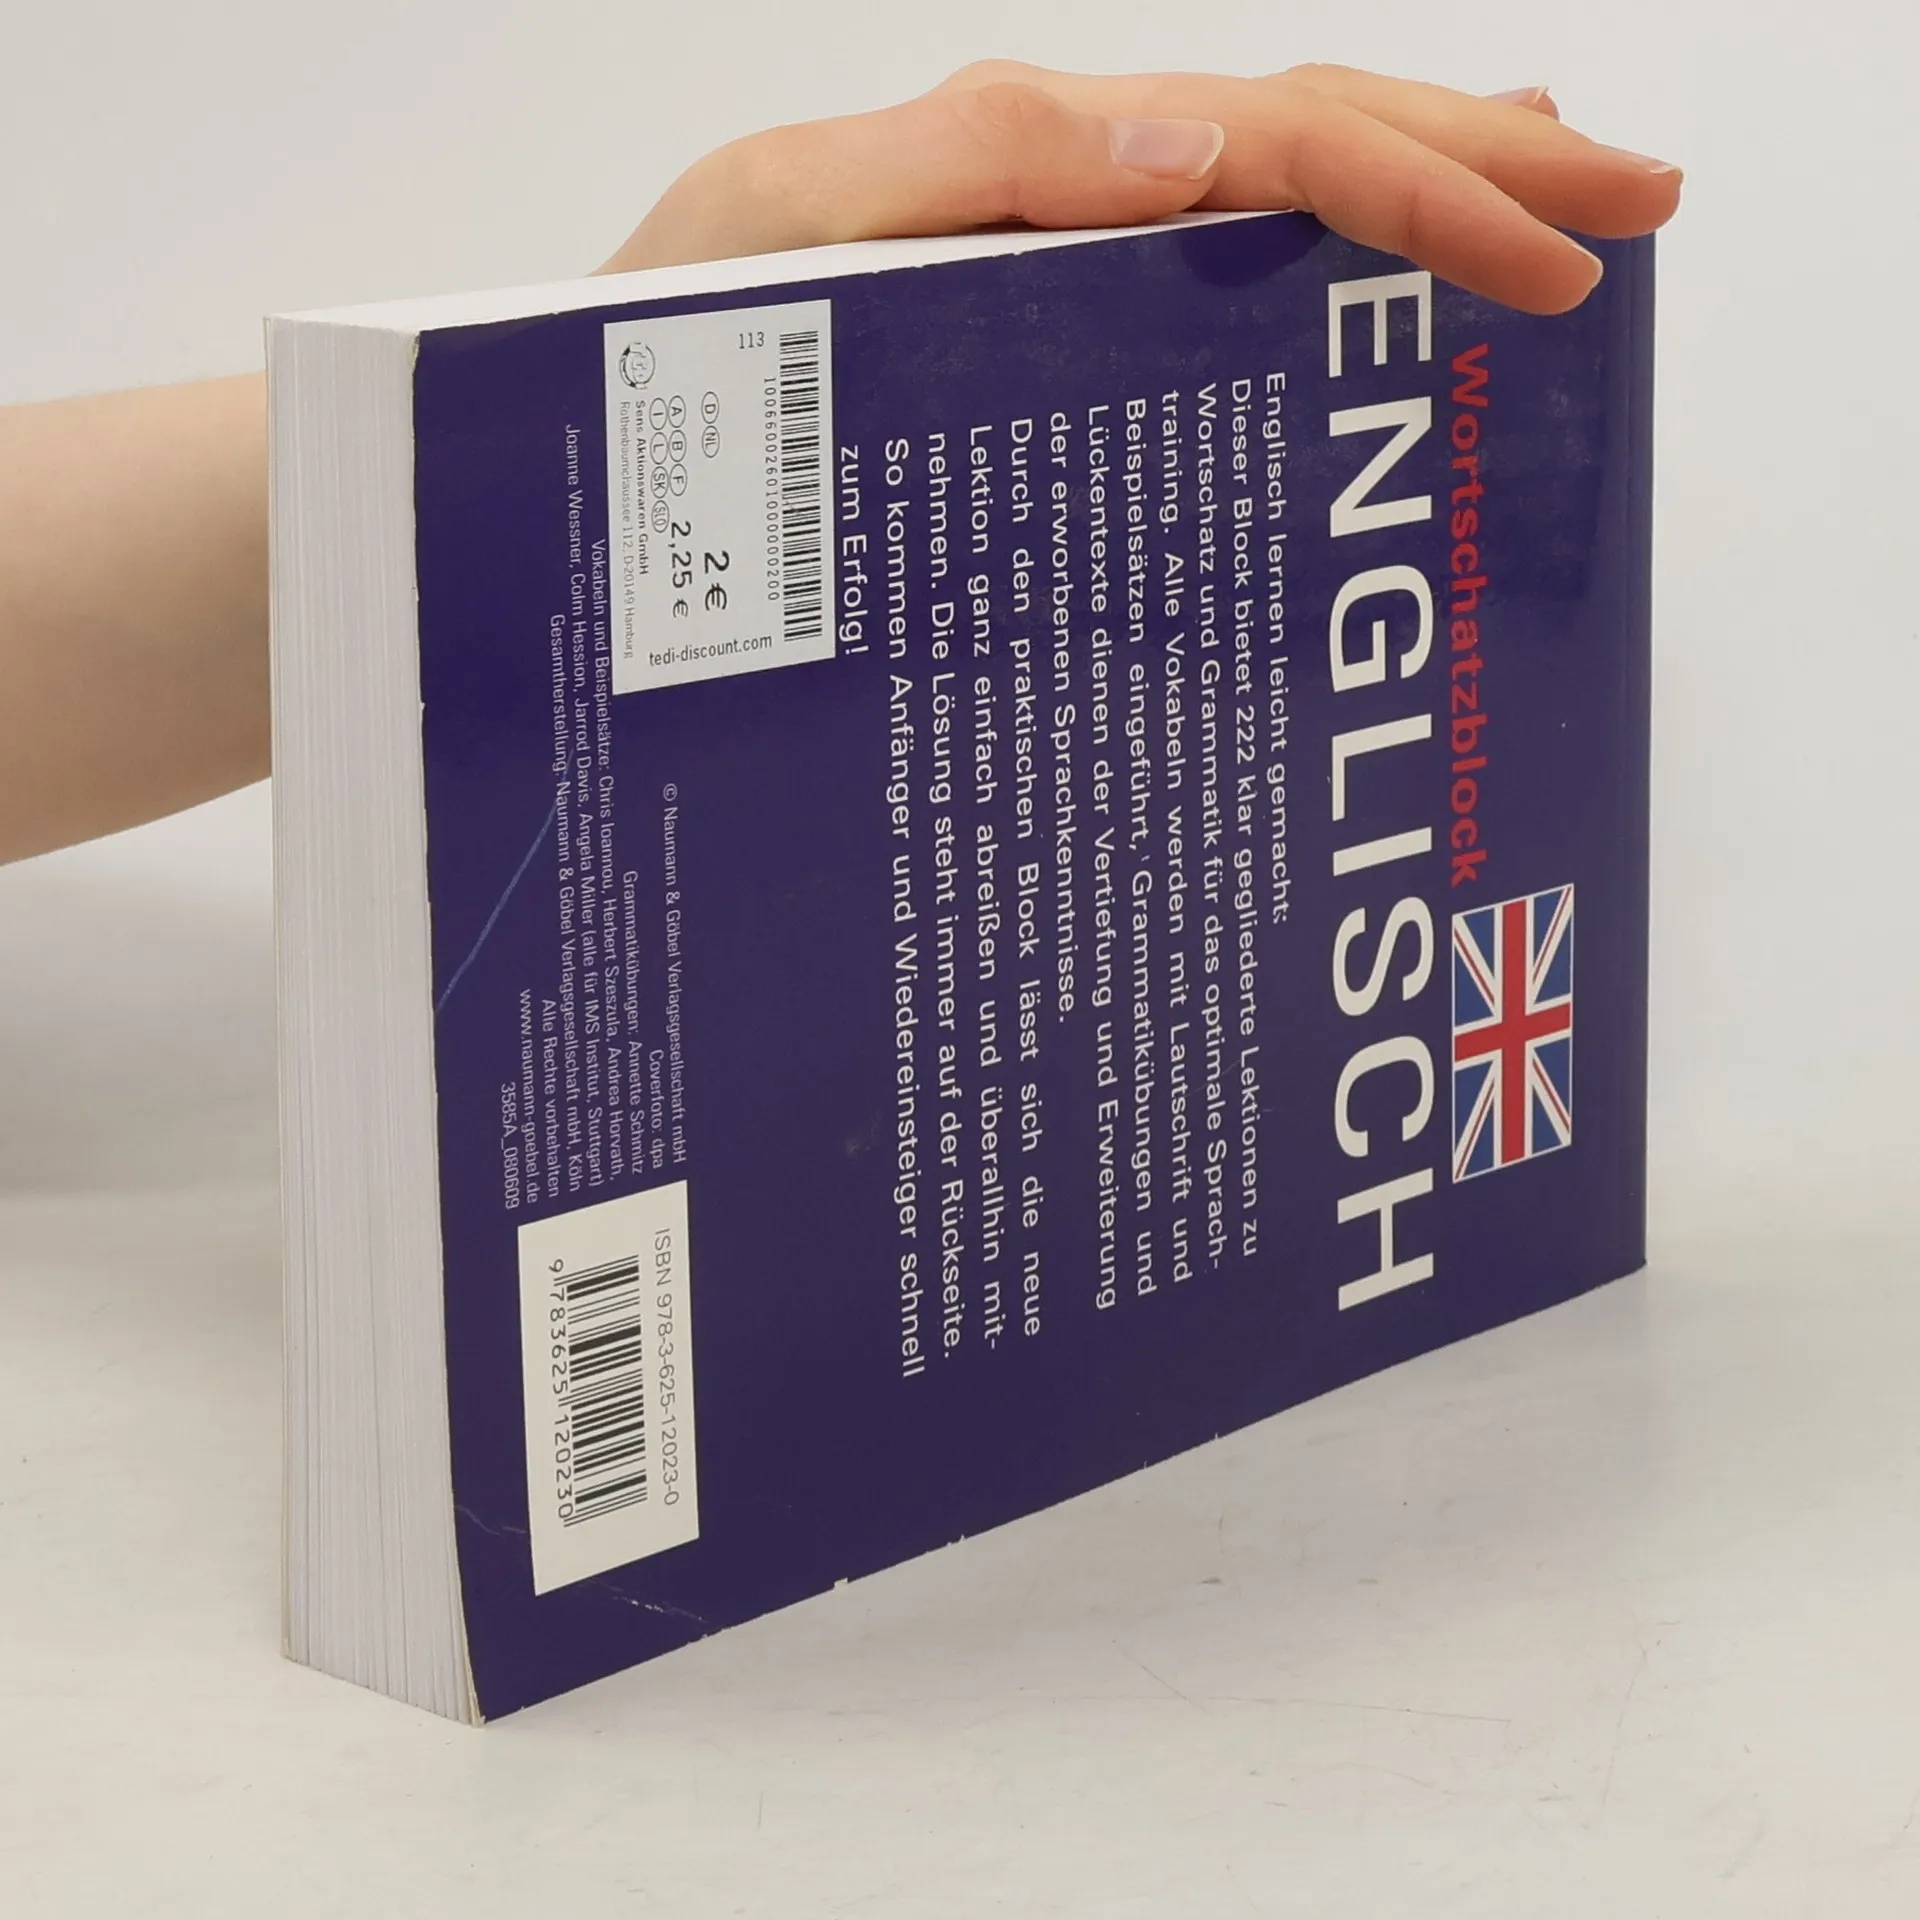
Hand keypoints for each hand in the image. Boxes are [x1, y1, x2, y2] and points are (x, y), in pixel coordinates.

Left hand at [602, 62, 1680, 315]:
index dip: (1435, 184)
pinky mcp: (1021, 350)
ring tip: (1541, 199)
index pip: (1275, 144)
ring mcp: (1047, 275)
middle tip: (1637, 196)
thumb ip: (982, 162)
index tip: (1573, 244)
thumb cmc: (648, 348)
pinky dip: (1301, 279)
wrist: (574, 468)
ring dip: (1414, 195)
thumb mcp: (781, 227)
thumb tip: (1203, 143)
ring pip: (1263, 210)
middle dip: (1477, 163)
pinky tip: (1359, 300)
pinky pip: (1189, 297)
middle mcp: (1055, 205)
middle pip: (1300, 150)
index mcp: (1027, 164)